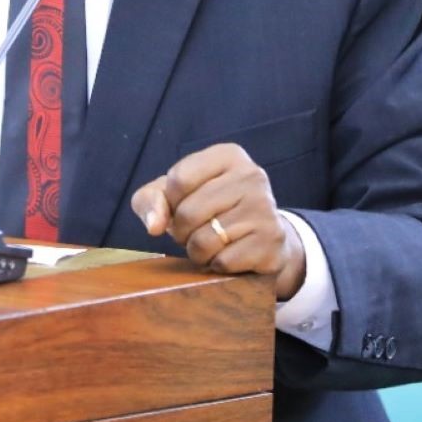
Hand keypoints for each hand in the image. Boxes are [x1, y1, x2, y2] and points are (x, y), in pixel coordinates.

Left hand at [131, 143, 306, 300]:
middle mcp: (251, 175)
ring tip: (211, 244)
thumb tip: (154, 226)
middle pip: (188, 212)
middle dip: (181, 232)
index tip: (181, 206)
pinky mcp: (271, 241)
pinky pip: (223, 262)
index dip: (170, 202)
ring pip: (204, 241)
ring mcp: (265, 208)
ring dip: (198, 252)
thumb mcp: (175, 195)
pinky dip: (217, 265)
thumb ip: (150, 200)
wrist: (263, 238)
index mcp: (228, 155)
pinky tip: (230, 256)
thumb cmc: (210, 210)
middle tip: (194, 232)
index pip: (178, 179)